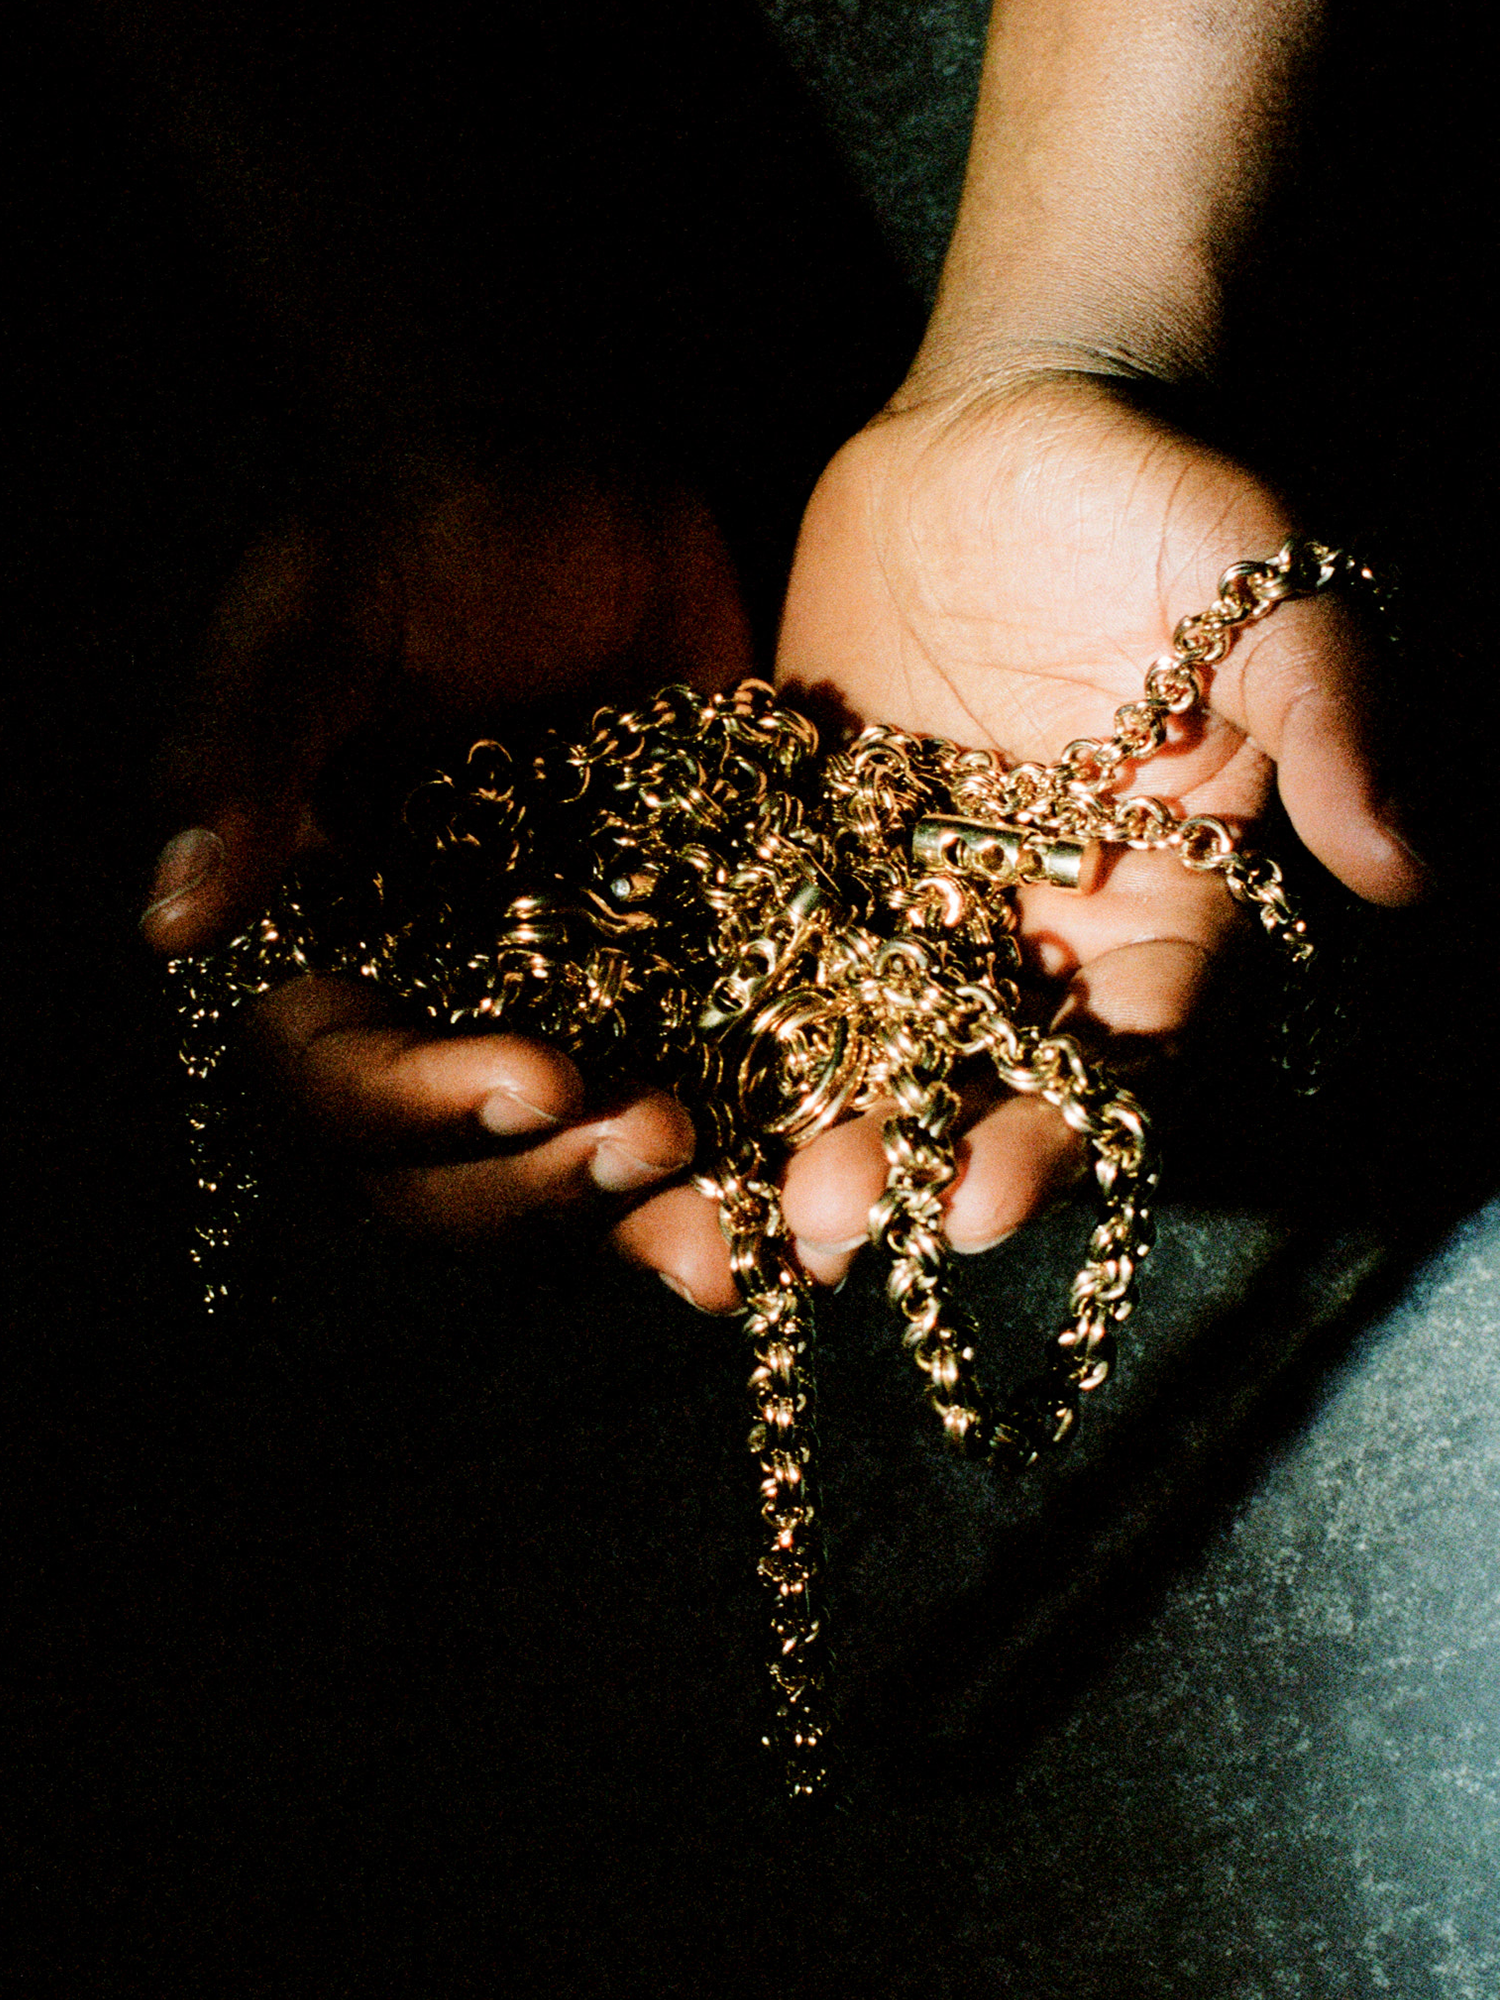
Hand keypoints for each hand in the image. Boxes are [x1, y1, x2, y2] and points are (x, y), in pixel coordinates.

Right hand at [142, 448, 751, 1240]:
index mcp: (321, 943)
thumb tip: (169, 925)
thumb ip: (247, 761)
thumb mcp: (320, 621)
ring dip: (652, 1216)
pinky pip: (703, 1095)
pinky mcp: (671, 979)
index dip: (418, 1112)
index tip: (533, 1077)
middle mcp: (430, 1000)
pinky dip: (755, 1153)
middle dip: (547, 1190)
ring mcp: (554, 1002)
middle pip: (452, 1173)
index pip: (332, 1084)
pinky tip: (821, 1174)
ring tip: (751, 1231)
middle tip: (657, 1144)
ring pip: (576, 1167)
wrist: (570, 485)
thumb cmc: (417, 529)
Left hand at [614, 372, 1423, 1309]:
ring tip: (703, 1219)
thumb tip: (1410, 867)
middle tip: (819, 1228)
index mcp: (1159, 907)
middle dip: (900, 1162)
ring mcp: (914, 904)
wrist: (1008, 427)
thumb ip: (1330, 721)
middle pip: (973, 1079)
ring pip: (855, 1045)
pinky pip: (759, 956)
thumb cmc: (1156, 500)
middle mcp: (1036, 934)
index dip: (1059, 1129)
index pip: (1123, 1048)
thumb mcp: (1266, 594)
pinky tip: (634, 1094)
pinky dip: (706, 1029)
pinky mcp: (810, 857)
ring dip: (785, 1133)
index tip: (982, 1194)